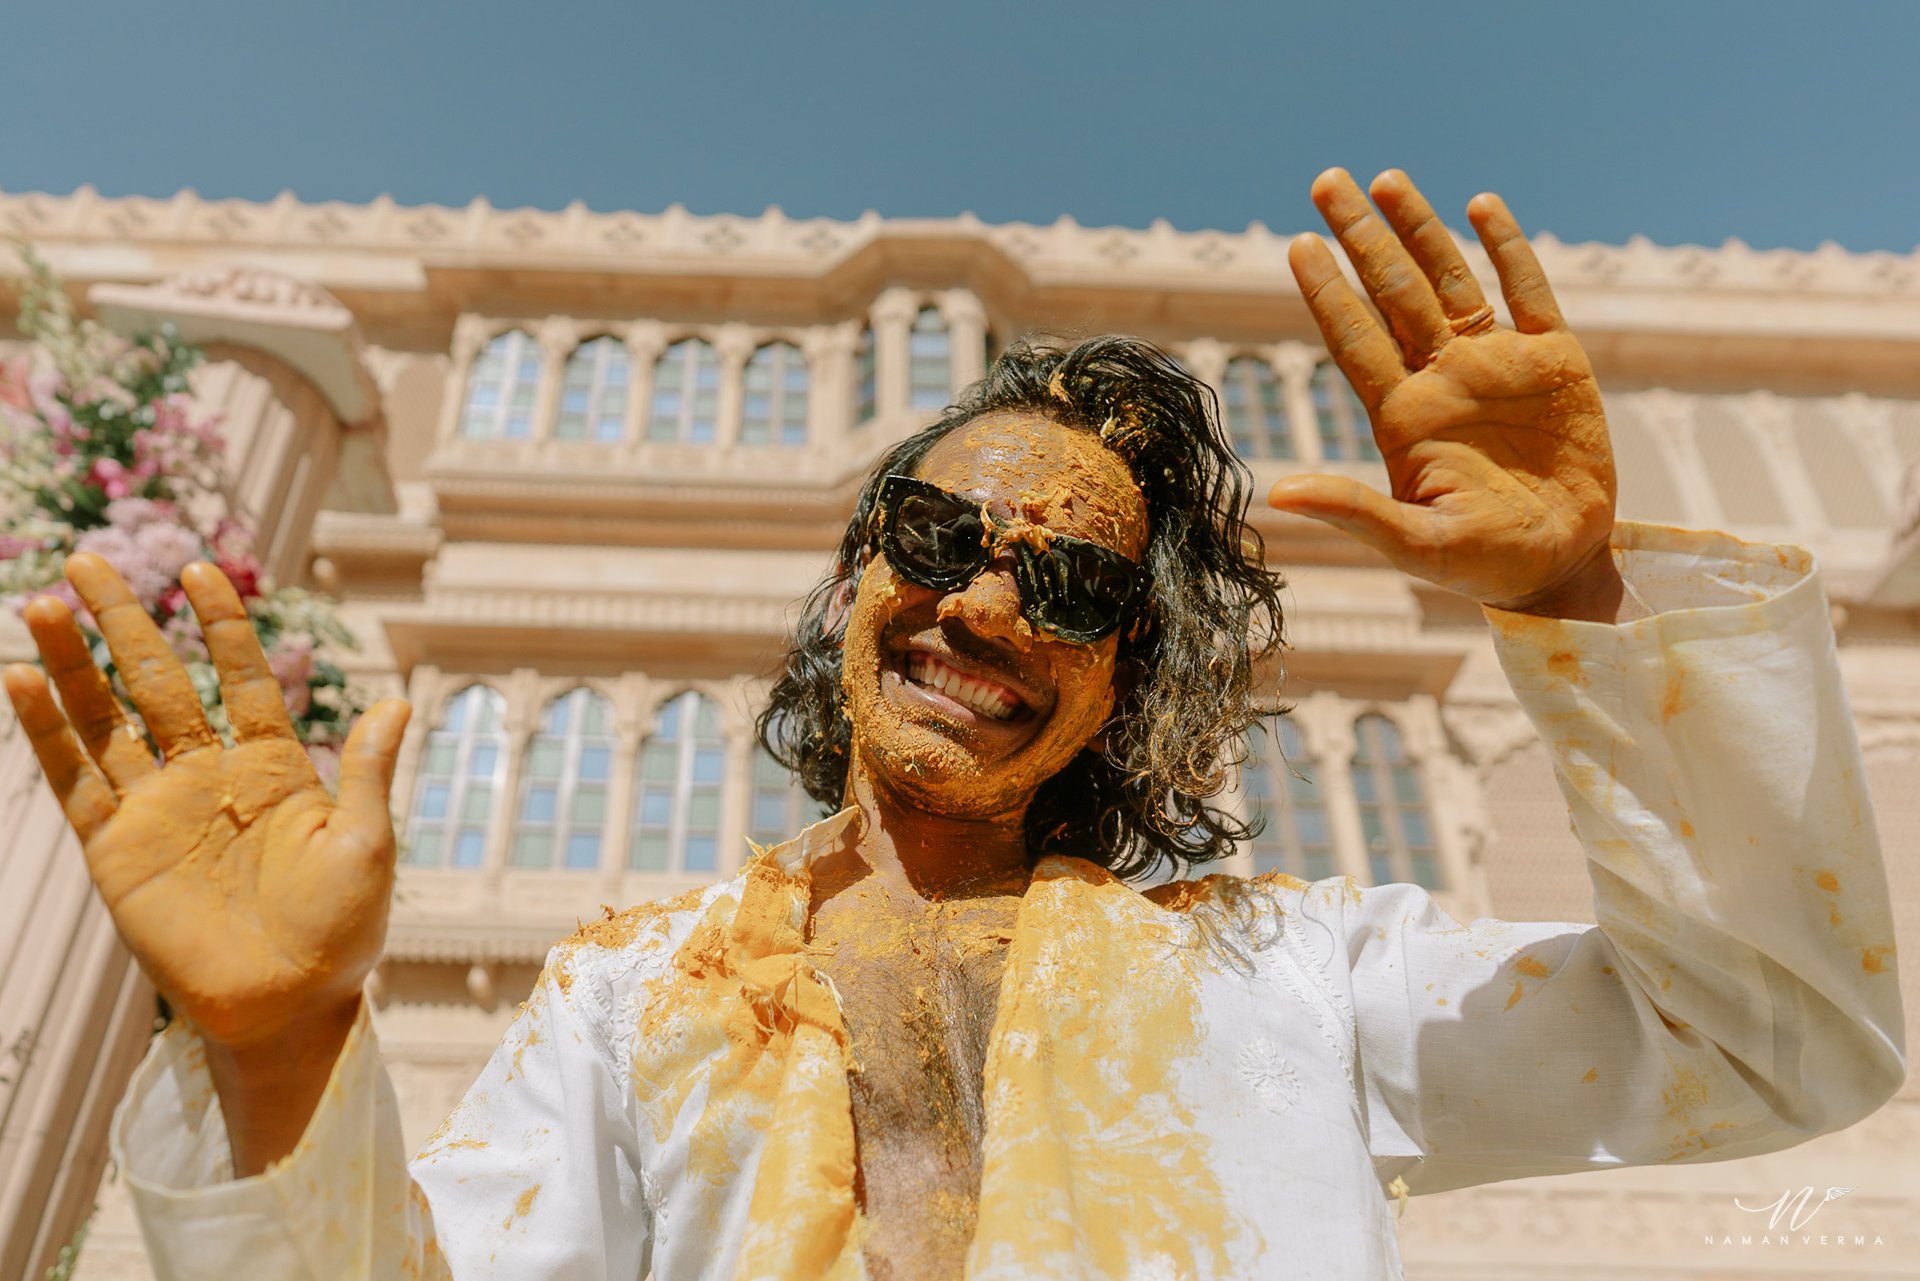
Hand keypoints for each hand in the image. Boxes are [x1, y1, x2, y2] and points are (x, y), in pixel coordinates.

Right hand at [3, 554, 409, 1049]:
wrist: (288, 1007)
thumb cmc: (342, 932)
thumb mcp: (366, 846)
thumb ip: (370, 773)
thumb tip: (397, 701)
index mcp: (275, 766)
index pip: (239, 676)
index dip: (221, 624)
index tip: (200, 569)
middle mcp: (209, 775)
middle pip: (156, 681)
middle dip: (125, 622)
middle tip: (89, 561)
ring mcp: (158, 809)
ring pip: (105, 720)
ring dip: (73, 664)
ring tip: (43, 604)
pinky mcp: (117, 850)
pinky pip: (76, 780)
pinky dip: (46, 733)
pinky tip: (19, 681)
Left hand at [1269, 168, 1623, 620]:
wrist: (1561, 566)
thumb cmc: (1482, 563)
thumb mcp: (1415, 544)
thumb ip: (1353, 512)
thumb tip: (1278, 495)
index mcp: (1403, 415)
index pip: (1354, 339)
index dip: (1327, 291)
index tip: (1297, 243)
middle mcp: (1442, 378)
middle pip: (1393, 293)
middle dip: (1361, 237)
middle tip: (1326, 181)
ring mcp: (1496, 364)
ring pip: (1450, 279)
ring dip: (1419, 229)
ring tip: (1386, 180)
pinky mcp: (1554, 361)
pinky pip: (1528, 291)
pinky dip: (1507, 248)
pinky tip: (1481, 207)